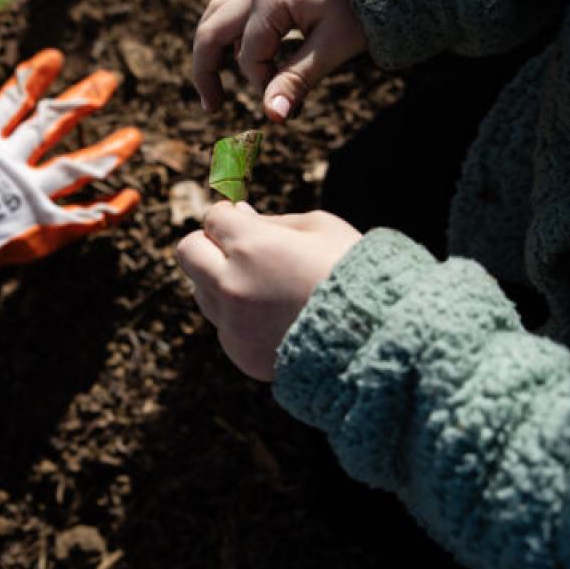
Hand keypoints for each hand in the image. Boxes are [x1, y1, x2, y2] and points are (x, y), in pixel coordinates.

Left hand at [176, 203, 360, 380]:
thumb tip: (236, 215)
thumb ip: (271, 221)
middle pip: (187, 252)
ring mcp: (233, 324)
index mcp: (252, 247)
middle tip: (235, 247)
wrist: (382, 340)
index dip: (228, 216)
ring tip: (268, 285)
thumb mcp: (321, 228)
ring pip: (202, 290)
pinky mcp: (240, 353)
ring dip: (222, 281)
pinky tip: (278, 316)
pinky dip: (241, 316)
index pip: (213, 218)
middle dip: (206, 243)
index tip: (242, 219)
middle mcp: (232, 286)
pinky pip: (225, 325)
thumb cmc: (356, 272)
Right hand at [193, 0, 366, 120]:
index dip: (264, 85)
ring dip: (210, 51)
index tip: (290, 104)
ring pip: (215, 17)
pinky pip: (232, 12)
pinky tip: (239, 61)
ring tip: (215, 87)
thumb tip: (272, 117)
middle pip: (210, 31)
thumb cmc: (362, 7)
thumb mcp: (332, 48)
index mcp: (269, 0)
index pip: (250, 57)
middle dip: (205, 72)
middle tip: (213, 108)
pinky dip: (228, 38)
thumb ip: (297, 81)